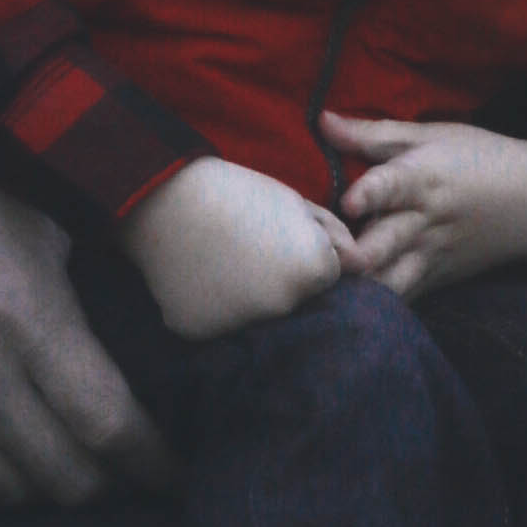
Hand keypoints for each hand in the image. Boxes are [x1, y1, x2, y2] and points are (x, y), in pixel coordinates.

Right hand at [0, 112, 171, 505]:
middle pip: (63, 477)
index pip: (106, 423)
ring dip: (46, 487)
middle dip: (108, 484)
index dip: (151, 463)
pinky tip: (5, 460)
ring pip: (8, 494)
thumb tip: (134, 366)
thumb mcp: (38, 230)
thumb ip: (80, 306)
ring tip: (68, 467)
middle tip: (127, 474)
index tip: (174, 474)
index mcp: (23, 316)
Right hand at [124, 151, 357, 338]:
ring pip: (261, 317)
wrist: (165, 198)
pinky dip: (216, 309)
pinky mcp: (203, 334)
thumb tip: (361, 263)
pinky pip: (222, 326)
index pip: (329, 275)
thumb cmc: (237, 193)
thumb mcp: (295, 203)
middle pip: (298, 301)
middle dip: (283, 279)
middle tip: (249, 248)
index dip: (306, 250)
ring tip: (226, 263)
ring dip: (252, 299)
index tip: (277, 233)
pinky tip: (202, 280)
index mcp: (313, 272)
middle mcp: (284, 306)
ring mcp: (243, 325)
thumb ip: (334, 235)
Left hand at [331, 120, 526, 298]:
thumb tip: (322, 120)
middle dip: (354, 257)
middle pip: (386, 244)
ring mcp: (430, 256)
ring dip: (361, 289)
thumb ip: (374, 134)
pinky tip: (345, 312)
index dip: (370, 193)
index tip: (349, 202)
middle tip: (322, 260)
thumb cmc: (481, 159)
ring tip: (327, 291)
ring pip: (392, 283)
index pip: (394, 185)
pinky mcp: (436, 279)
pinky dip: (375, 307)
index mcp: (423, 178)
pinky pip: (403, 299)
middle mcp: (424, 221)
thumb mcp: (433, 136)